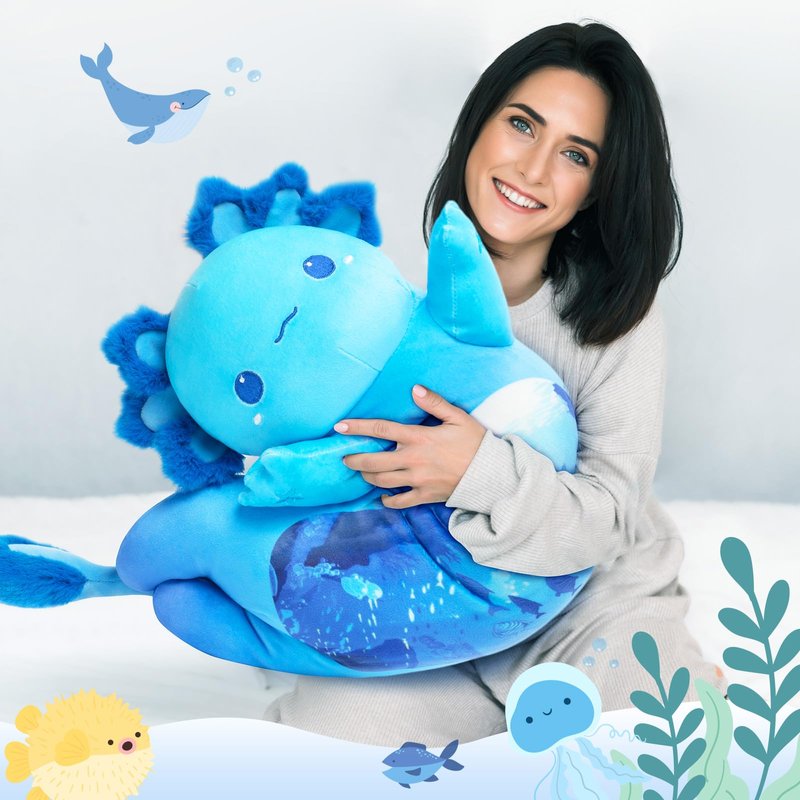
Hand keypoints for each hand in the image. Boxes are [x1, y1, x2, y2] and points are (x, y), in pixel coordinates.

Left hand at [336, 384, 485, 508]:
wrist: (493, 475)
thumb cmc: (476, 443)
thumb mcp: (458, 417)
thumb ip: (435, 403)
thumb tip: (414, 389)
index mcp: (419, 438)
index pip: (381, 429)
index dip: (358, 427)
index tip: (340, 427)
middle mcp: (413, 460)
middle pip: (373, 462)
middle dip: (355, 460)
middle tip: (345, 458)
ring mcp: (417, 480)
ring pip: (382, 482)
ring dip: (368, 477)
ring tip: (362, 472)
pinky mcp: (425, 496)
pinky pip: (399, 502)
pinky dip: (388, 500)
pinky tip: (382, 496)